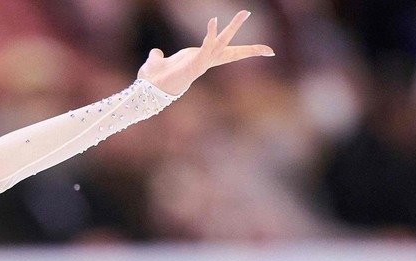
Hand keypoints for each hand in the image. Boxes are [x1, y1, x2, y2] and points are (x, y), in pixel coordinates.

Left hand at [138, 10, 274, 98]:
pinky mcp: (194, 63)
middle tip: (248, 14)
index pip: (226, 53)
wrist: (146, 92)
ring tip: (244, 12)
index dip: (246, 51)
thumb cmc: (153, 81)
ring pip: (222, 43)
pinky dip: (210, 34)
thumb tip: (154, 54)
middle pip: (229, 47)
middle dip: (240, 34)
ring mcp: (200, 63)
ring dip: (232, 27)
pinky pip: (206, 46)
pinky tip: (213, 20)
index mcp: (199, 59)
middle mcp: (203, 61)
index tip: (268, 51)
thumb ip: (158, 57)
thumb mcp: (157, 63)